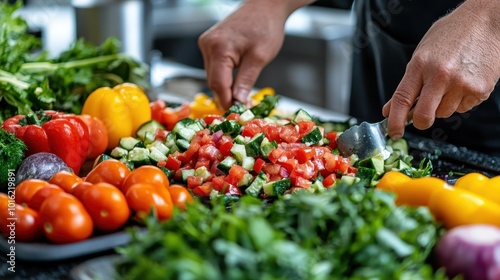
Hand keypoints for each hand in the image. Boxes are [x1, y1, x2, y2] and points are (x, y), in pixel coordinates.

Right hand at [198, 0, 311, 108]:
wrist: (265, 6)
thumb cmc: (266, 27)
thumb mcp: (260, 57)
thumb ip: (246, 81)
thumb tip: (238, 103)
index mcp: (218, 48)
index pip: (218, 83)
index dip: (226, 101)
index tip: (236, 114)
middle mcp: (207, 45)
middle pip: (213, 80)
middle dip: (226, 96)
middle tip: (241, 109)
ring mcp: (206, 43)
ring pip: (213, 75)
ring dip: (225, 87)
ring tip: (241, 97)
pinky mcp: (210, 44)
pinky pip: (214, 67)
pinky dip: (224, 76)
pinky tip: (236, 82)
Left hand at [382, 0, 499, 138]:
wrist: (487, 21)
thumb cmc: (452, 34)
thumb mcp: (422, 52)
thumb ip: (407, 82)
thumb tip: (390, 108)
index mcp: (420, 64)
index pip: (401, 100)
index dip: (394, 121)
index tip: (393, 132)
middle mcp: (440, 75)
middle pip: (423, 116)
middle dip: (420, 121)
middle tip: (421, 117)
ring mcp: (461, 83)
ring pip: (444, 113)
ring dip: (443, 106)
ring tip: (450, 83)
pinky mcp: (480, 89)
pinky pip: (463, 108)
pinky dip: (460, 101)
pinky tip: (464, 81)